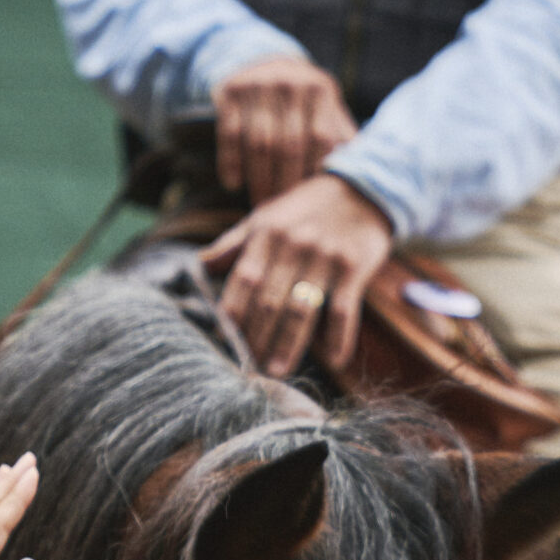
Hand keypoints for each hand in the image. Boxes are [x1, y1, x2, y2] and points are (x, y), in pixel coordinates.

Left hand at [203, 173, 392, 378]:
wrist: (362, 188)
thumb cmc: (305, 210)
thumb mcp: (266, 217)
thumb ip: (233, 244)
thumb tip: (198, 266)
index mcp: (267, 234)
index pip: (244, 280)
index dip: (233, 313)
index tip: (225, 341)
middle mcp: (293, 245)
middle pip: (270, 301)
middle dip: (257, 337)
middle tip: (250, 368)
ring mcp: (325, 257)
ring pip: (301, 309)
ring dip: (289, 344)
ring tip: (277, 371)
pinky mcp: (353, 267)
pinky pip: (344, 310)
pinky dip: (339, 337)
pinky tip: (333, 361)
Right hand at [211, 54, 356, 204]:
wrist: (262, 63)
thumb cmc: (302, 105)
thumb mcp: (325, 111)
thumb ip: (341, 141)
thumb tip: (360, 184)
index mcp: (320, 90)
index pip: (319, 139)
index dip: (313, 174)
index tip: (308, 204)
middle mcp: (291, 82)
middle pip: (288, 145)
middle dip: (284, 184)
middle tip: (282, 214)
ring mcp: (259, 83)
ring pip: (259, 143)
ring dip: (258, 180)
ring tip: (259, 206)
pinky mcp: (232, 89)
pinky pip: (230, 133)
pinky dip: (231, 161)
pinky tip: (233, 185)